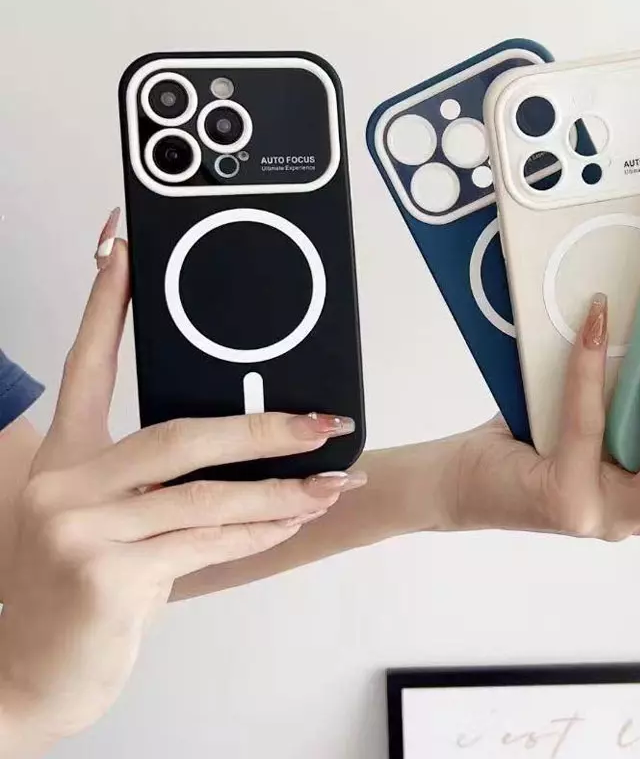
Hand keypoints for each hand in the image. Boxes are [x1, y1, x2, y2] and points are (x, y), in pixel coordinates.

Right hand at [0, 210, 364, 753]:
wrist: (31, 670)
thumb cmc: (77, 588)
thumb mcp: (99, 521)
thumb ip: (151, 483)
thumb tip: (243, 447)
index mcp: (63, 458)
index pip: (86, 364)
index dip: (106, 303)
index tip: (125, 247)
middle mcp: (64, 484)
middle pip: (180, 434)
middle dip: (264, 430)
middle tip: (323, 424)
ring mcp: (80, 529)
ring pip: (207, 496)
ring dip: (282, 493)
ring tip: (329, 486)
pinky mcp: (106, 575)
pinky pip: (207, 544)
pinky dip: (259, 534)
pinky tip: (291, 523)